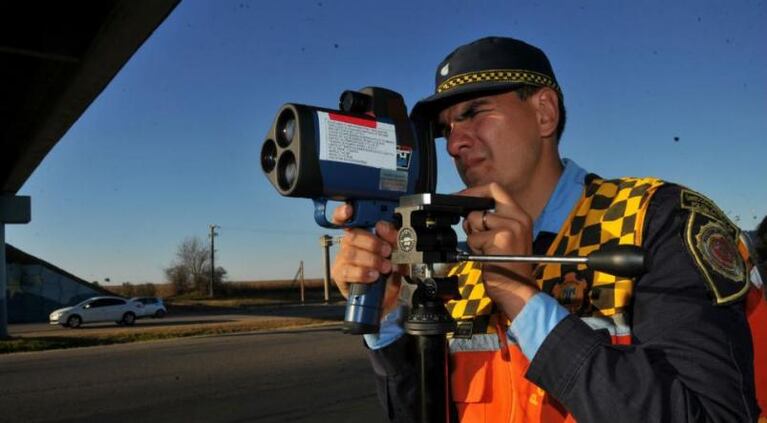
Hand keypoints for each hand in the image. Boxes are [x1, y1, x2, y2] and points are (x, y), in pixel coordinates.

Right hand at [330, 204, 402, 316]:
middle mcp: (349, 244)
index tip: (349, 210)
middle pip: (352, 235)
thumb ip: (393, 239)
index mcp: (361, 232)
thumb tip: (385, 227)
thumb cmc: (387, 273)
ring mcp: (343, 259)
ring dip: (371, 260)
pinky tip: (373, 275)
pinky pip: (347, 271)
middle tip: (387, 251)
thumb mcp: (397, 253)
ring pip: (350, 253)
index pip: (344, 218)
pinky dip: (363, 273)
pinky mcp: (340, 275)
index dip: (342, 212)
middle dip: (372, 243)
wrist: (384, 298)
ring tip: (384, 267)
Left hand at [459, 183, 538, 320]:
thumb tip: (470, 213)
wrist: (517, 290)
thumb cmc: (509, 268)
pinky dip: (473, 247)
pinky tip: (485, 256)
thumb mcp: (506, 238)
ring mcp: (510, 227)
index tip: (461, 197)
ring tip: (485, 249)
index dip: (475, 191)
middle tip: (470, 226)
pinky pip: (473, 237)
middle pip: (484, 199)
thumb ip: (493, 222)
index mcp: (521, 216)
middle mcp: (519, 218)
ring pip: (475, 219)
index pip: (496, 189)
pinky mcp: (500, 238)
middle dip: (471, 212)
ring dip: (473, 235)